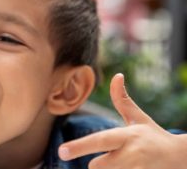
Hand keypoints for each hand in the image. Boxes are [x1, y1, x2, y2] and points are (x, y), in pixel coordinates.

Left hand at [58, 73, 186, 168]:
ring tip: (127, 163)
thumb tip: (117, 76)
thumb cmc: (153, 136)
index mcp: (128, 136)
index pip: (100, 141)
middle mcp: (132, 155)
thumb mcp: (138, 118)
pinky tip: (134, 168)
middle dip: (100, 163)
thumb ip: (122, 100)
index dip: (79, 146)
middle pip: (96, 166)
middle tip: (117, 156)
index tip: (61, 151)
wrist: (181, 159)